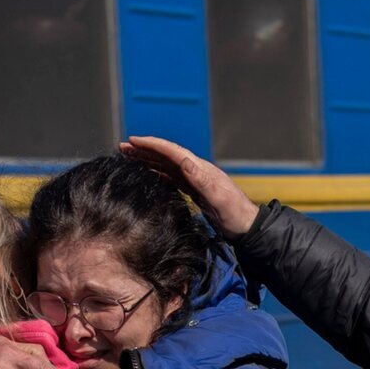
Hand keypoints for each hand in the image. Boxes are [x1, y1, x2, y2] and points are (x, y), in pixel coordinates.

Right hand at [120, 136, 259, 237]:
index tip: (133, 141)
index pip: (172, 151)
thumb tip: (184, 161)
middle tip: (123, 147)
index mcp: (200, 169)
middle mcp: (197, 171)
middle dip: (144, 149)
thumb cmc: (235, 215)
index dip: (152, 145)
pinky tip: (148, 174)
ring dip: (148, 159)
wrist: (246, 227)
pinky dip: (157, 172)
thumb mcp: (218, 198)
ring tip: (129, 157)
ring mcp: (195, 180)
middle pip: (166, 155)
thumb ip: (202, 180)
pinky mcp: (194, 190)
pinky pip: (171, 177)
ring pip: (167, 165)